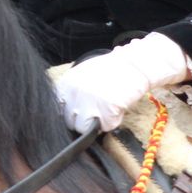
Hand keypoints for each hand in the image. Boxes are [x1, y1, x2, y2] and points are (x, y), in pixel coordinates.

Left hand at [50, 32, 189, 133]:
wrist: (133, 64)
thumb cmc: (110, 69)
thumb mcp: (82, 75)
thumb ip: (72, 92)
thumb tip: (67, 111)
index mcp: (66, 84)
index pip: (58, 109)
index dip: (71, 113)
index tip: (80, 112)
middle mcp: (74, 94)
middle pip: (70, 121)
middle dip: (83, 119)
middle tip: (97, 109)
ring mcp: (89, 104)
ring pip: (83, 128)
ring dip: (95, 123)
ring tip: (106, 109)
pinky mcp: (106, 112)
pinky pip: (105, 127)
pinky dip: (113, 121)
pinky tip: (117, 107)